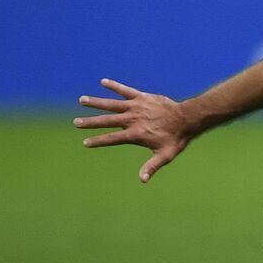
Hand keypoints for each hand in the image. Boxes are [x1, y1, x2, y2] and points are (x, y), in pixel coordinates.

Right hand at [74, 78, 194, 181]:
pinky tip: (103, 81)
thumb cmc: (176, 139)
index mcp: (135, 134)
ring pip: (112, 104)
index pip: (111, 139)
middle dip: (90, 122)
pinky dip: (115, 86)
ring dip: (96, 102)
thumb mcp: (165, 155)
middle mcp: (132, 120)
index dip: (98, 141)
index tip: (85, 143)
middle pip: (106, 121)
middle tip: (76, 122)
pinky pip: (126, 90)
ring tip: (82, 100)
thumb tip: (142, 180)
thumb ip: (152, 167)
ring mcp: (136, 107)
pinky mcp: (142, 97)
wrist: (187, 118)